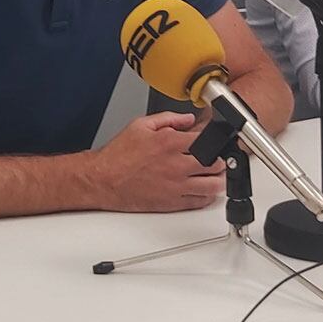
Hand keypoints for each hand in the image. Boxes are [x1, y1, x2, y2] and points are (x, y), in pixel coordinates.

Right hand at [93, 112, 226, 212]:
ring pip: (213, 186)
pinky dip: (206, 196)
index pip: (206, 140)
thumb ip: (168, 118)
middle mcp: (176, 165)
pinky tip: (202, 189)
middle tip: (216, 158)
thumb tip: (188, 119)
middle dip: (219, 160)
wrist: (103, 180)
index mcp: (169, 143)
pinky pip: (200, 202)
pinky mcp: (172, 203)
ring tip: (214, 175)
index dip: (213, 139)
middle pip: (216, 164)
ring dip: (218, 179)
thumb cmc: (118, 156)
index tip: (213, 140)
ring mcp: (176, 186)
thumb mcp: (140, 125)